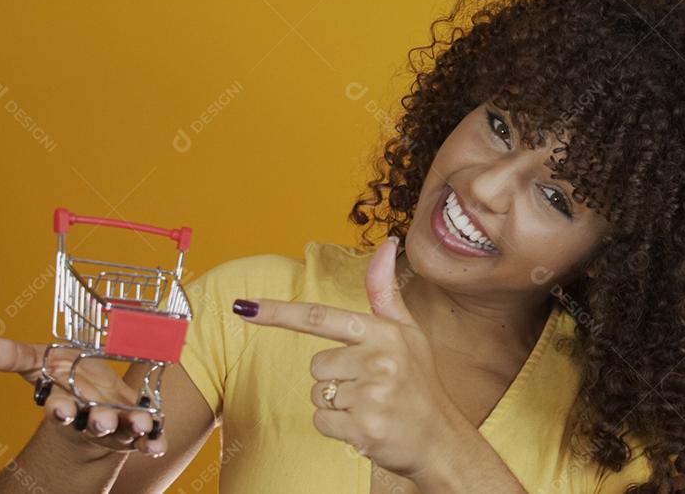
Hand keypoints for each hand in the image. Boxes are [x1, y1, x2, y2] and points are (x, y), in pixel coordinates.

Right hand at [0, 337, 167, 457]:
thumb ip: (11, 354)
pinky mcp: (136, 430)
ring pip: (122, 429)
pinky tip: (158, 445)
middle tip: (100, 421)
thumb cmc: (68, 379)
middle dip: (96, 421)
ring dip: (131, 427)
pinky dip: (153, 442)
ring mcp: (115, 425)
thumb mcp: (41, 361)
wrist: (95, 401)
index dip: (60, 409)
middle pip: (92, 421)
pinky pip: (147, 439)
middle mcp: (90, 416)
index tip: (61, 409)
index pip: (59, 407)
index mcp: (65, 401)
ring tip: (142, 424)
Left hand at [233, 237, 471, 480]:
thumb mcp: (407, 332)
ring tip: (370, 406)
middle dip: (334, 378)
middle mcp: (379, 359)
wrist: (440, 440)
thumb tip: (386, 244)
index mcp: (384, 332)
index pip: (320, 317)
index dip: (278, 313)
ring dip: (336, 405)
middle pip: (316, 365)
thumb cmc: (419, 383)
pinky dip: (337, 428)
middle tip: (370, 387)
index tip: (244, 307)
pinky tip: (366, 426)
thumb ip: (385, 292)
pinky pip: (321, 422)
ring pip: (317, 394)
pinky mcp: (363, 427)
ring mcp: (372, 394)